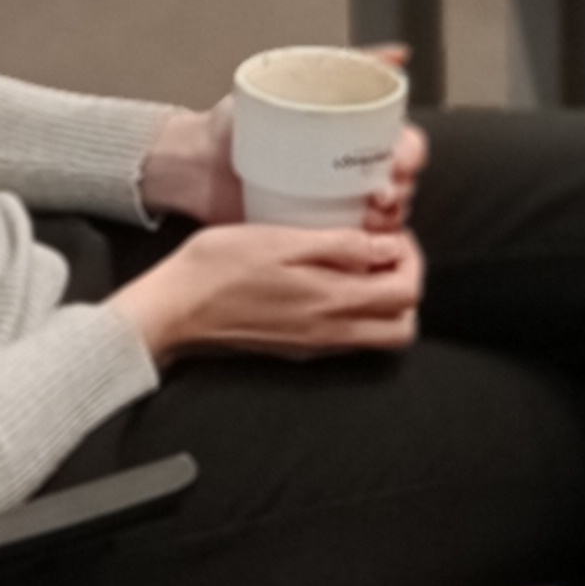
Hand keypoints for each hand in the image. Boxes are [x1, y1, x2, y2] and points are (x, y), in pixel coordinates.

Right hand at [108, 220, 424, 365]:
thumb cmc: (217, 269)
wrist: (173, 310)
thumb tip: (384, 247)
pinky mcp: (297, 349)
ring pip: (378, 336)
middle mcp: (331, 334)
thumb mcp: (280, 240)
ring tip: (356, 265)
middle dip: (406, 286)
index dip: (410, 259)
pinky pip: (348, 338)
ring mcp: (315, 346)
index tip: (389, 236)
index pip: (408, 293)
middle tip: (384, 254)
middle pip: (403, 327)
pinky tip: (328, 281)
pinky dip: (355, 312)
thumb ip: (338, 245)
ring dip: (382, 301)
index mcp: (333, 303)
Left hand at [138, 70, 429, 232]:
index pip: (407, 148)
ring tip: (364, 220)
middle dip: (401, 195)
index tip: (398, 164)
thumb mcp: (292, 81)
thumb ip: (344, 65)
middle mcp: (353, 175)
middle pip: (402, 187)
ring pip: (384, 222)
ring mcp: (336, 208)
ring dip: (385, 226)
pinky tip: (351, 246)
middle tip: (380, 198)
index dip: (410, 158)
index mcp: (357, 139)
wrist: (196, 163)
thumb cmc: (240, 122)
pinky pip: (349, 250)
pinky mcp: (315, 236)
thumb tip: (397, 54)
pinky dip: (359, 252)